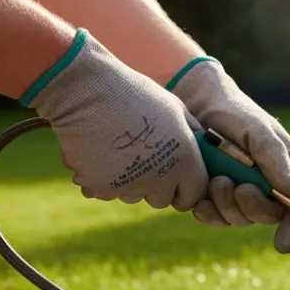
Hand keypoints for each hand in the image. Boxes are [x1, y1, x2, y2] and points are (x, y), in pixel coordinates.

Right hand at [22, 30, 206, 210]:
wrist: (85, 89)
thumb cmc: (133, 94)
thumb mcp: (175, 109)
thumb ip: (192, 134)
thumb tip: (204, 147)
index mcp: (184, 162)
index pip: (193, 196)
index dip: (184, 189)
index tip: (175, 180)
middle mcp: (160, 179)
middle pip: (162, 200)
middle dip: (155, 187)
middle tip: (142, 161)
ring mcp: (129, 185)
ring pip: (132, 196)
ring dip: (127, 183)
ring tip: (117, 152)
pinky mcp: (100, 187)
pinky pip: (103, 192)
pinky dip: (100, 179)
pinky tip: (97, 153)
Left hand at [168, 59, 289, 253]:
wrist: (197, 105)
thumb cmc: (236, 114)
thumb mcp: (258, 131)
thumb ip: (274, 157)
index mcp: (287, 174)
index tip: (283, 245)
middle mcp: (267, 189)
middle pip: (267, 217)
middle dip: (251, 207)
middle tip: (238, 187)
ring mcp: (240, 195)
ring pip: (238, 219)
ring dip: (226, 205)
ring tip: (216, 179)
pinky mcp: (214, 199)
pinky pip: (214, 217)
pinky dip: (207, 211)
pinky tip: (200, 195)